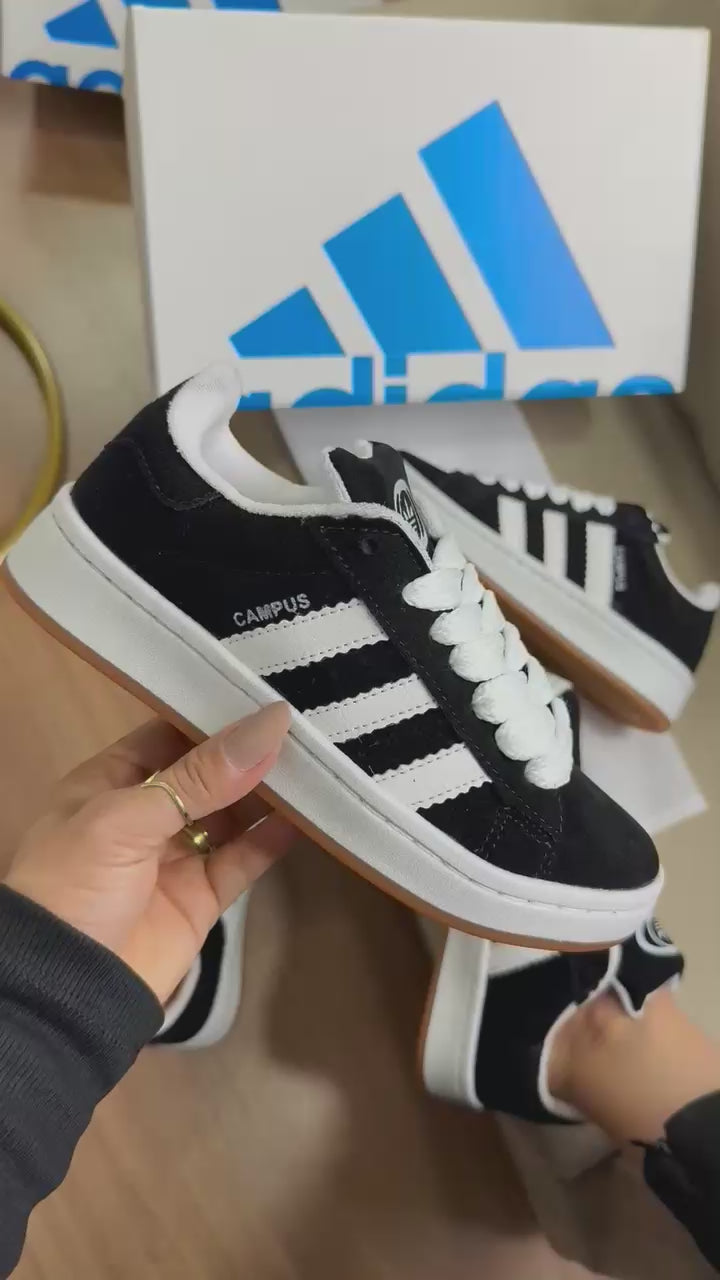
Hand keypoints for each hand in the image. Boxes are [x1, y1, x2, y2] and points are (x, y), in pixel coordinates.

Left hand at [4, 704, 292, 1002]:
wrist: (63, 991)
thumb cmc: (75, 886)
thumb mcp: (127, 818)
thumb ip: (200, 776)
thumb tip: (270, 724)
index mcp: (109, 782)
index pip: (169, 732)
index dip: (214, 713)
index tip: (269, 690)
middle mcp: (145, 813)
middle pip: (208, 772)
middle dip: (251, 752)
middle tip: (310, 723)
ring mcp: (176, 856)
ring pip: (232, 813)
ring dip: (270, 792)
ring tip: (320, 762)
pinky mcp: (202, 898)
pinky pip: (244, 859)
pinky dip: (274, 838)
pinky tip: (310, 815)